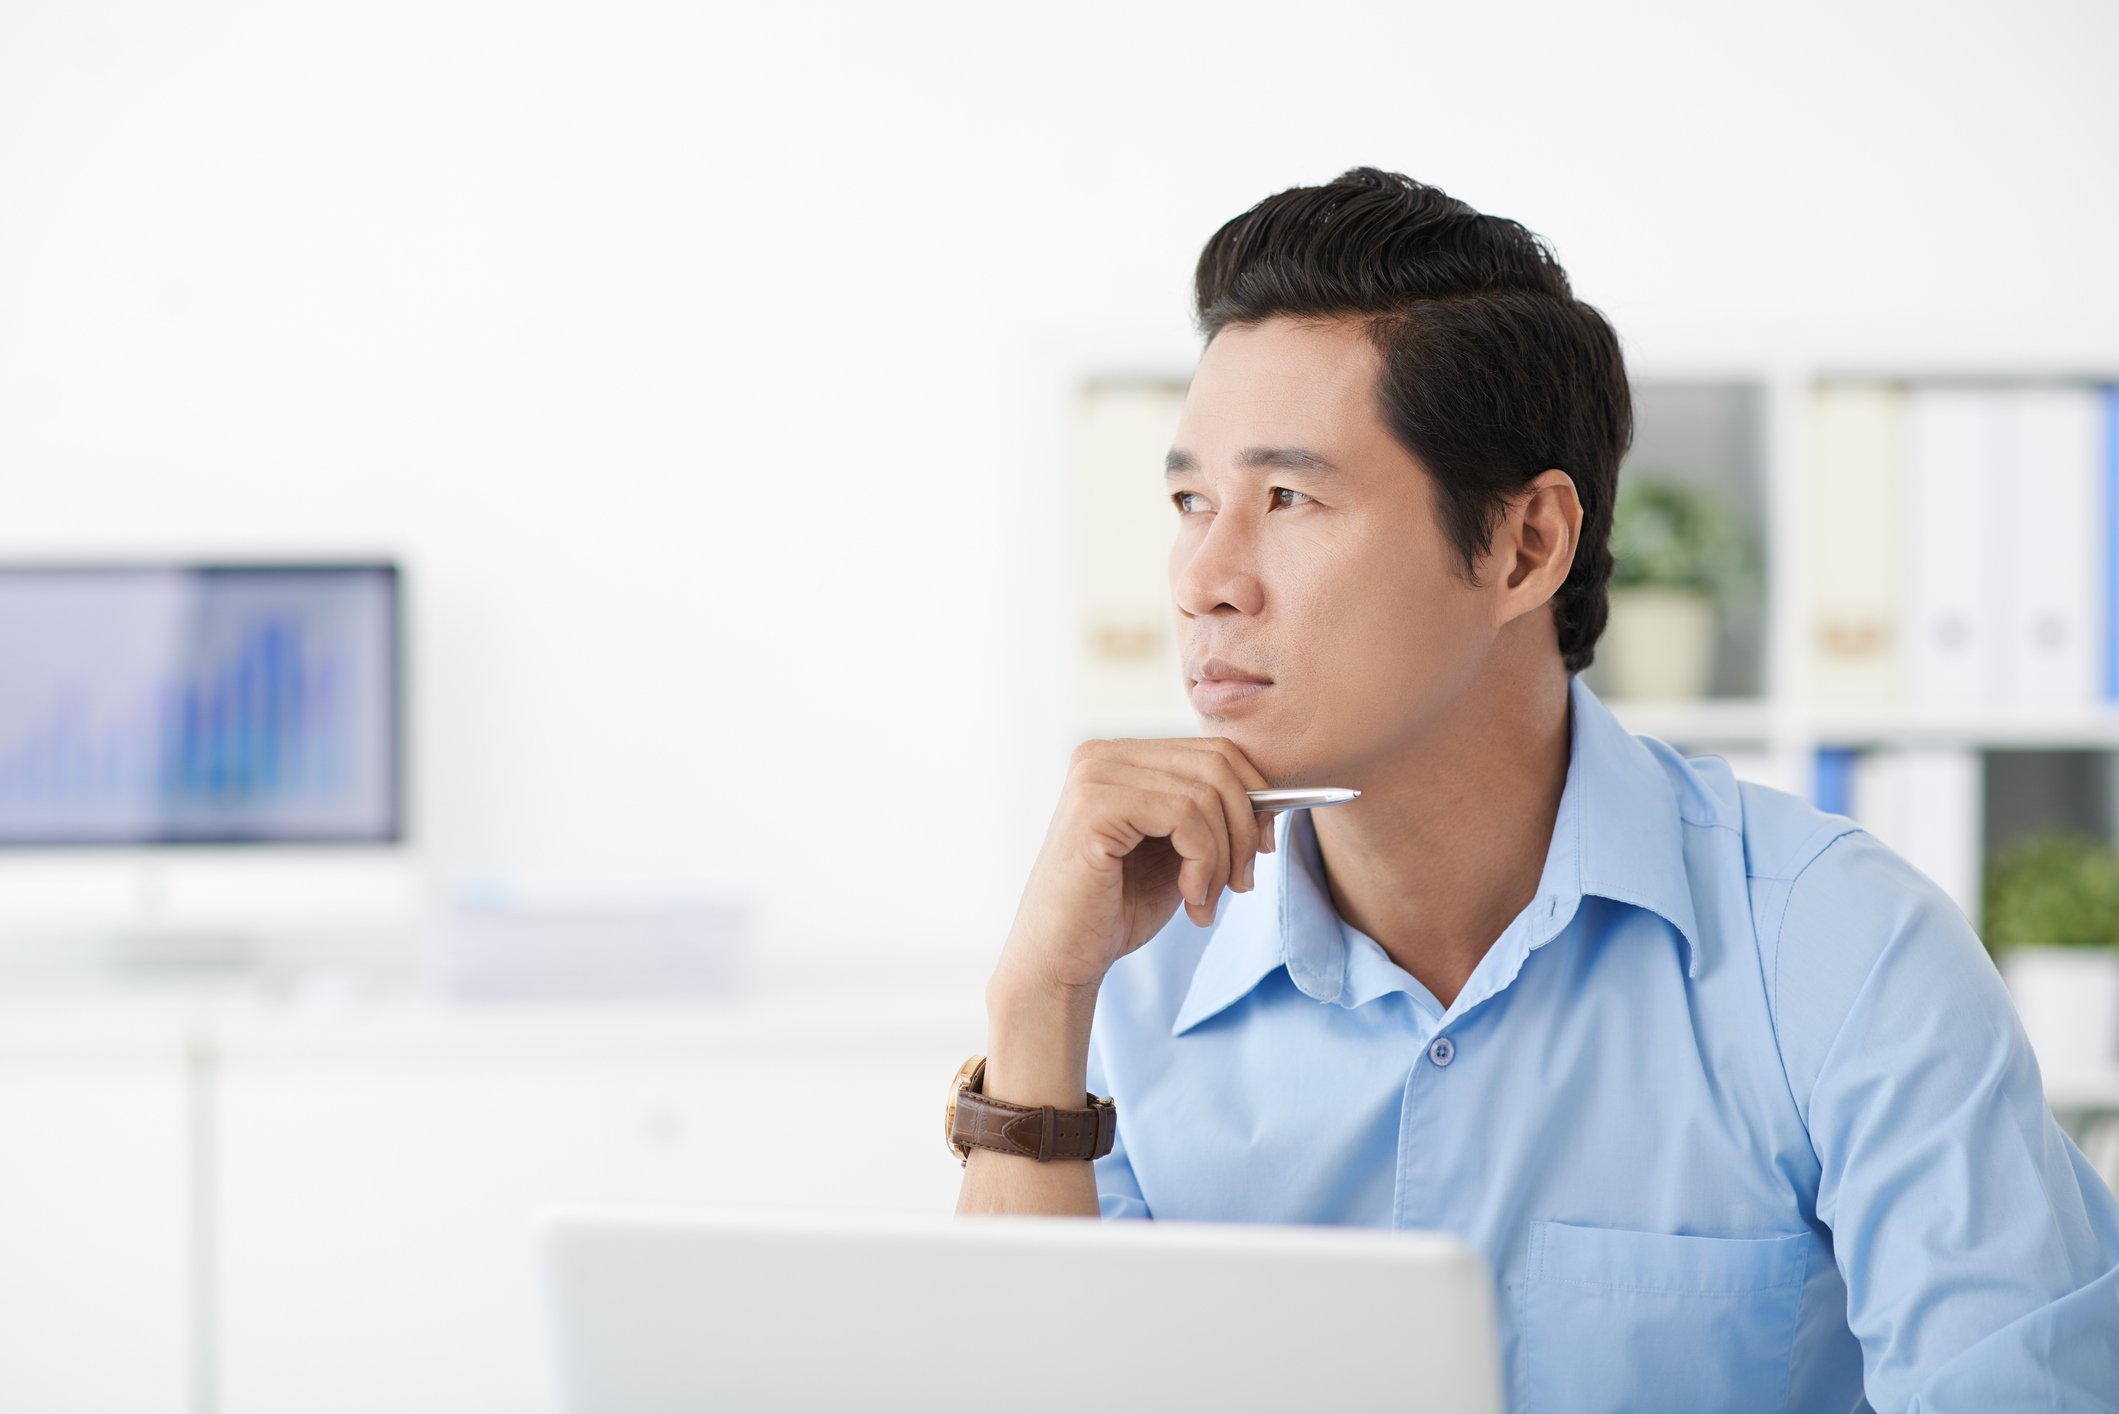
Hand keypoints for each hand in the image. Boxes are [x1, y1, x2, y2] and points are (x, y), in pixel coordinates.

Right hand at [990, 737, 1277, 1000]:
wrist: (1059, 961)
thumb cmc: (1116, 910)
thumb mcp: (1177, 852)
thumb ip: (1211, 817)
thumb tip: (1274, 796)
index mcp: (1122, 757)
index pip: (1215, 750)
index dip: (1254, 797)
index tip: (1263, 848)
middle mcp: (1103, 754)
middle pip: (1216, 763)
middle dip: (1245, 828)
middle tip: (1243, 883)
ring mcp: (1095, 775)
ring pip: (1205, 795)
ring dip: (1223, 858)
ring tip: (1206, 901)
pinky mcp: (1095, 806)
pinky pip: (1184, 817)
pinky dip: (1203, 864)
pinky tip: (1190, 899)